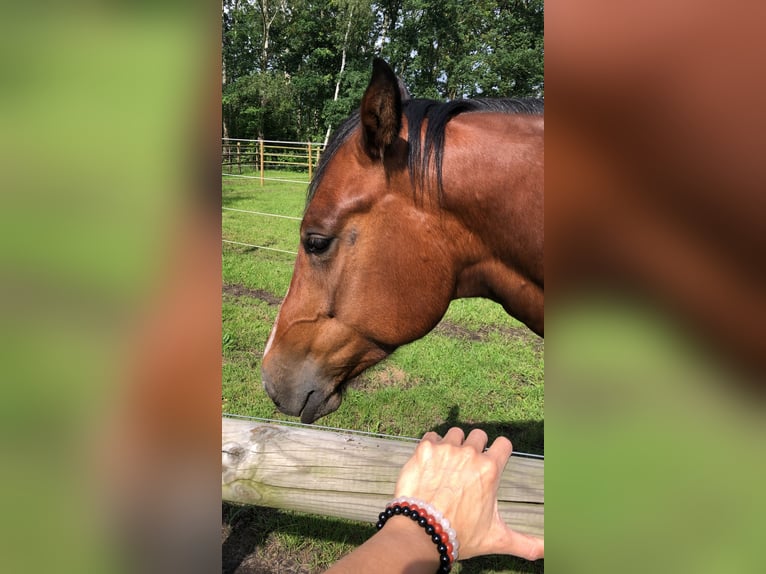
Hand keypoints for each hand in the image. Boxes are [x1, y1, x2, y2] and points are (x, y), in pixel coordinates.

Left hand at [393, 427, 543, 560]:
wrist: (422, 532)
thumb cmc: (460, 534)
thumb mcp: (496, 538)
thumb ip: (525, 543)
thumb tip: (547, 552)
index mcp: (490, 469)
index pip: (504, 443)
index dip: (499, 452)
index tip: (492, 461)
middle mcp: (469, 454)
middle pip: (479, 435)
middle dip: (476, 447)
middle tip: (467, 467)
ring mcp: (446, 449)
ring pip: (455, 433)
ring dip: (453, 444)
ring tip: (448, 465)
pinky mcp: (424, 449)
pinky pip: (432, 436)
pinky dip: (432, 446)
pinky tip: (430, 463)